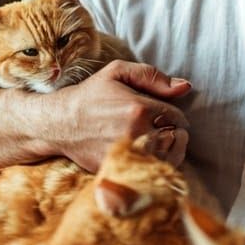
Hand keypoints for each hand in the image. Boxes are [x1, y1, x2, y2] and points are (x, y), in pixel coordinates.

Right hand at [52, 60, 190, 169]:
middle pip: (175, 138)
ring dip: (167, 150)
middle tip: (160, 128)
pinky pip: (151, 173)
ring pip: (167, 158)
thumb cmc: (90, 95)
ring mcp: (127, 155)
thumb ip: (153, 76)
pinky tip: (148, 155)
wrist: (59, 123)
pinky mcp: (119, 171)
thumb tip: (185, 87)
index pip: (176, 116)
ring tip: (156, 141)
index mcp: (138, 109)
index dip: (174, 115)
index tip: (164, 115)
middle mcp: (135, 134)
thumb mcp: (118, 72)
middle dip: (173, 132)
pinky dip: (156, 166)